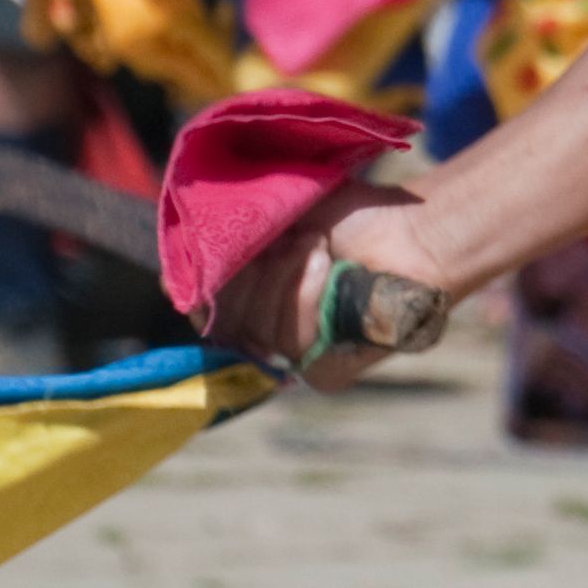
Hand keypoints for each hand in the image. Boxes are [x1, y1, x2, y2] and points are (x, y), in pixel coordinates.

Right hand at [207, 181, 444, 391]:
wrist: (414, 225)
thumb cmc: (354, 215)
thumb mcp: (279, 216)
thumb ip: (229, 242)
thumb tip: (172, 284)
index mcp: (254, 301)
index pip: (202, 314)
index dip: (196, 292)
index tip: (198, 264)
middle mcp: (271, 336)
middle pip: (224, 320)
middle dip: (253, 269)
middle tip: (292, 237)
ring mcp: (299, 357)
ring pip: (259, 327)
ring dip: (287, 274)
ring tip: (319, 247)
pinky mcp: (327, 373)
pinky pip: (294, 341)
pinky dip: (309, 295)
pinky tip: (331, 270)